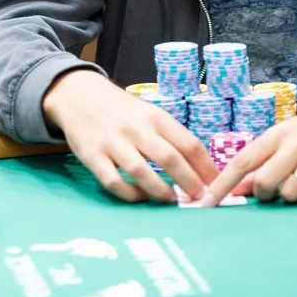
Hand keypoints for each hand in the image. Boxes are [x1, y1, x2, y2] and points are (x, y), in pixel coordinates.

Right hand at [43, 69, 217, 203]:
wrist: (79, 96)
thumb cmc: (122, 110)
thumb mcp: (149, 114)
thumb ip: (170, 136)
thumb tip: (200, 166)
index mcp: (156, 117)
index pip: (188, 143)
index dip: (205, 166)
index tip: (217, 182)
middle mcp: (136, 129)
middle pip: (169, 157)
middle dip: (189, 181)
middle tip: (201, 198)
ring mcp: (113, 143)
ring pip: (141, 171)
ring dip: (161, 190)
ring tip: (174, 200)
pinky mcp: (92, 157)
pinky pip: (113, 181)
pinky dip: (129, 194)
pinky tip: (141, 197)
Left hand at [205, 92, 296, 205]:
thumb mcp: (291, 135)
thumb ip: (266, 159)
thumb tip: (240, 187)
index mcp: (279, 132)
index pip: (243, 160)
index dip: (223, 183)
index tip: (208, 201)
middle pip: (265, 183)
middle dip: (265, 194)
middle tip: (275, 190)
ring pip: (291, 195)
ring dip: (293, 195)